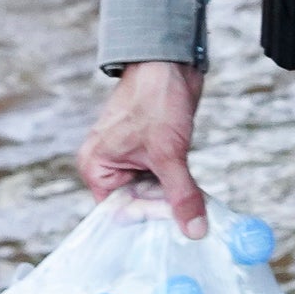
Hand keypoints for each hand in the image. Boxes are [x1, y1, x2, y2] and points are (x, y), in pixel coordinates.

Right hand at [78, 59, 210, 236]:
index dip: (146, 221)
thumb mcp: (169, 154)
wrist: (170, 61)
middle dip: (163, 213)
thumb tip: (195, 231)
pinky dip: (178, 186)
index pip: (118, 212)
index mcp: (97, 167)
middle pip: (136, 205)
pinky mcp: (150, 152)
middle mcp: (108, 166)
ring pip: (153, 194)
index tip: (175, 231)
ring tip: (197, 214)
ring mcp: (130, 159)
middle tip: (192, 227)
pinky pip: (162, 180)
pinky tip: (196, 197)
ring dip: (174, 200)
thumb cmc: (155, 99)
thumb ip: (181, 195)